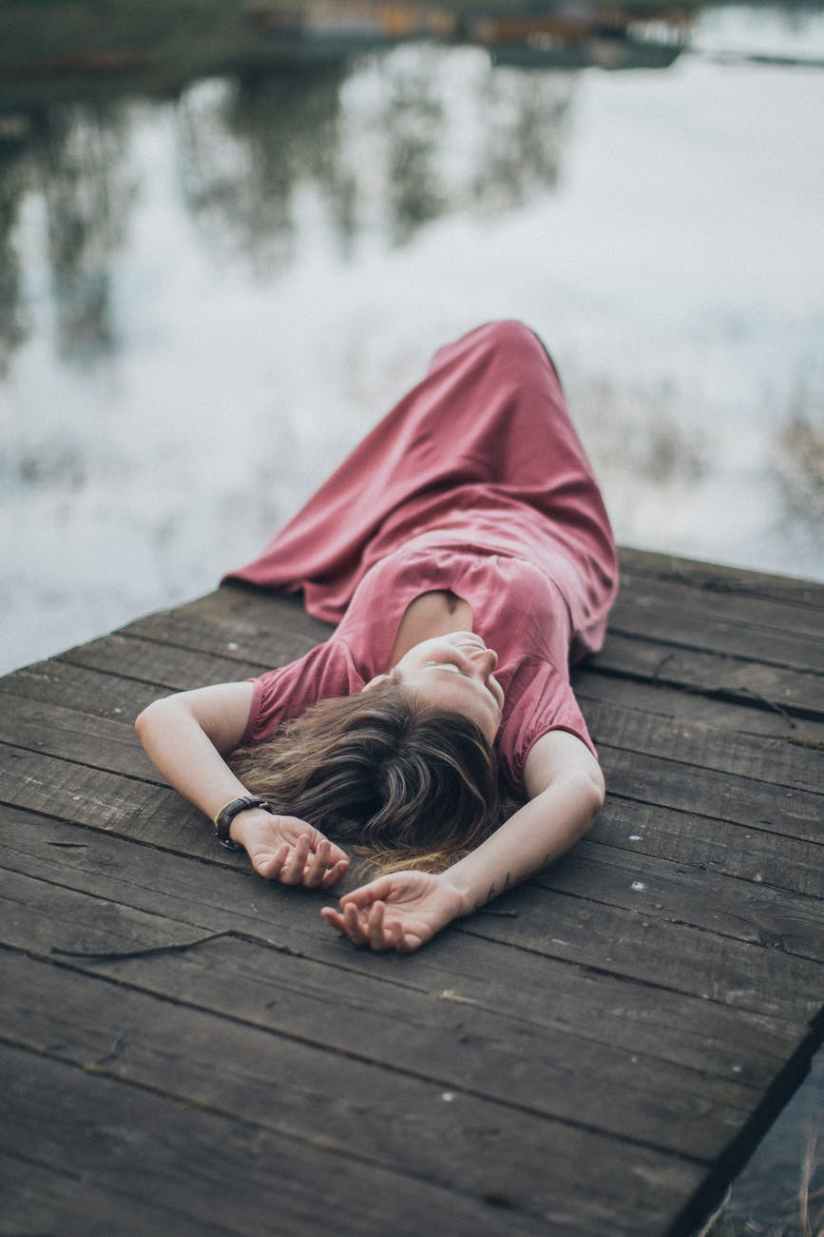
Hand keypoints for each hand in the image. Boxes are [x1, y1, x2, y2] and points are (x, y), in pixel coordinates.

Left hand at [233, 811, 349, 888]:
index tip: (344, 863)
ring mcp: (279, 872)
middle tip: (325, 845)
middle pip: (311, 881)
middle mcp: (296, 875)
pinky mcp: (263, 867)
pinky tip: (285, 848)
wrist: (264, 822)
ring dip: (300, 859)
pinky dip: (279, 861)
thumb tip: (345, 860)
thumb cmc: (289, 830)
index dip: (335, 875)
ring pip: (292, 877)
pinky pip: (271, 870)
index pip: (324, 879)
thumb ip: (326, 847)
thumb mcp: (312, 834)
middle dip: (320, 865)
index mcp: (309, 869)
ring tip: (304, 838)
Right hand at [320, 870, 467, 952]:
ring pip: (378, 944)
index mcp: (370, 915)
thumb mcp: (387, 883)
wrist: (444, 886)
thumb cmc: (413, 885)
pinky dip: (398, 938)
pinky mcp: (416, 939)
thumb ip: (367, 892)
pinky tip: (396, 923)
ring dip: (374, 928)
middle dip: (352, 926)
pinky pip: (403, 946)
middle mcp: (381, 929)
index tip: (325, 911)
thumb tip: (342, 902)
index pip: (349, 923)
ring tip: (379, 907)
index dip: (336, 921)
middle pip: (359, 938)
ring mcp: (398, 936)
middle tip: (350, 910)